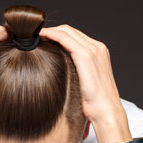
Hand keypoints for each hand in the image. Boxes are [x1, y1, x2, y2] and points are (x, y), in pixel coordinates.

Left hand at [39, 25, 132, 142]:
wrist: (106, 112)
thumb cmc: (96, 104)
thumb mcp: (87, 83)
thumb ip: (78, 73)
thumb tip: (61, 74)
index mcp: (99, 53)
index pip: (76, 36)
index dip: (58, 35)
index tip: (44, 40)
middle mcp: (97, 47)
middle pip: (70, 31)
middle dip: (52, 31)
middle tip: (36, 37)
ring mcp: (92, 50)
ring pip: (66, 31)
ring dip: (49, 32)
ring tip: (35, 37)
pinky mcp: (85, 56)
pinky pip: (64, 38)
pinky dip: (51, 35)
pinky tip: (40, 38)